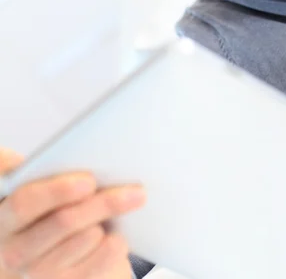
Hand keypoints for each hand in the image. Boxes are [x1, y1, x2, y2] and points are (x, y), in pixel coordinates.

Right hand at [0, 147, 145, 278]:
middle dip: (102, 204)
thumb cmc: (41, 207)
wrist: (43, 251)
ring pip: (82, 244)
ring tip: (132, 201)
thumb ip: (26, 169)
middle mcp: (14, 251)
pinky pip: (92, 271)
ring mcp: (37, 273)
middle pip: (63, 223)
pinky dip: (110, 251)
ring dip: (109, 222)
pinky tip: (120, 237)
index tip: (90, 180)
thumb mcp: (29, 185)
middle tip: (136, 191)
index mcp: (4, 218)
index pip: (24, 203)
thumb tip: (36, 155)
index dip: (57, 191)